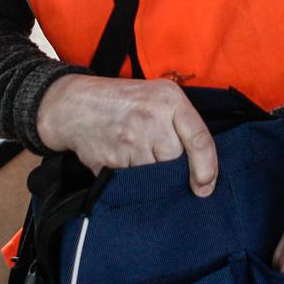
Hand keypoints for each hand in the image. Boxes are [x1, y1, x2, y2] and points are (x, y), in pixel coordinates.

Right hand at [35, 74, 218, 195]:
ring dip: (148, 176)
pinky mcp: (111, 160)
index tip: (204, 187)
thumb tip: (203, 170)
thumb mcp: (159, 96)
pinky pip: (131, 182)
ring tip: (134, 154)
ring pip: (154, 176)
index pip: (200, 140)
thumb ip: (182, 124)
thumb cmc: (125, 102)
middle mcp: (152, 118)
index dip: (207, 169)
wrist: (76, 104)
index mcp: (169, 99)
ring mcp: (130, 140)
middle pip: (175, 162)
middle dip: (168, 165)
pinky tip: (121, 160)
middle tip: (152, 153)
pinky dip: (128, 179)